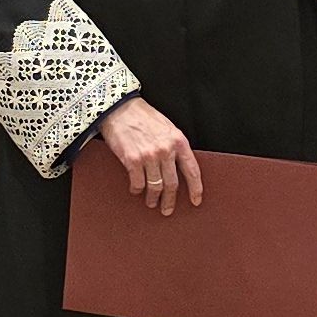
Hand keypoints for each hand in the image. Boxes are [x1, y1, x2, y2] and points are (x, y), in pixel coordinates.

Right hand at [102, 96, 203, 215]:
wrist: (120, 107)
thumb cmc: (143, 116)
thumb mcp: (167, 127)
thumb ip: (174, 146)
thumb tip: (178, 167)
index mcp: (178, 141)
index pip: (192, 170)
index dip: (195, 188)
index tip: (196, 201)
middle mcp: (166, 150)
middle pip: (173, 183)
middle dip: (170, 200)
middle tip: (168, 209)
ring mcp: (149, 156)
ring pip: (155, 186)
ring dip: (153, 198)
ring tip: (151, 203)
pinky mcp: (132, 160)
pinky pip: (138, 183)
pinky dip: (137, 190)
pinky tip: (136, 190)